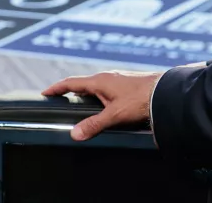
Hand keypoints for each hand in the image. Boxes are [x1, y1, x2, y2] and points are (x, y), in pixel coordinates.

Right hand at [42, 71, 161, 140]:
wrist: (165, 92)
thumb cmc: (140, 100)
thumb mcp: (114, 116)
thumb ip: (94, 125)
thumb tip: (74, 134)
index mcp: (99, 81)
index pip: (71, 82)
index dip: (57, 88)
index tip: (45, 92)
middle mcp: (107, 77)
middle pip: (82, 83)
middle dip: (70, 91)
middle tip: (60, 98)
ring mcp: (118, 79)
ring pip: (96, 86)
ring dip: (86, 94)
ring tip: (80, 104)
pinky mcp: (127, 84)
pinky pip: (106, 89)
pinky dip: (99, 96)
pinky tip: (104, 105)